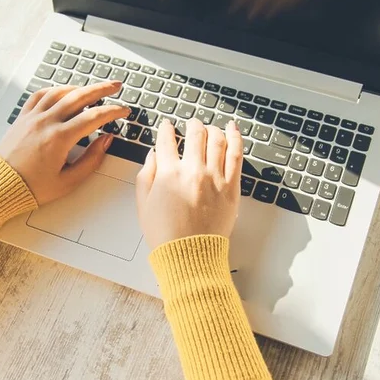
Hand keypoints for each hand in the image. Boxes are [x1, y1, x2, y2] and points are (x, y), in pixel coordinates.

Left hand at [0, 81, 129, 204]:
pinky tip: (63, 92)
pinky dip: (55, 90)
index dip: (113, 111)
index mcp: (59, 139)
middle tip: (115, 86)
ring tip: (92, 88)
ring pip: (60, 92)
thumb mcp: (68, 181)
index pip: (94, 117)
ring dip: (79, 87)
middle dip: (101, 89)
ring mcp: (32, 117)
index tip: (123, 110)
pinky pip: (40, 95)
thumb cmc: (31, 188)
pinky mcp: (22, 118)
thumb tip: (105, 141)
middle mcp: (46, 123)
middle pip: (79, 97)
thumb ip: (91, 160)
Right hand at [136, 118, 242, 248]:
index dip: (166, 129)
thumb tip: (153, 155)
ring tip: (210, 128)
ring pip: (217, 140)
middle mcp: (193, 171)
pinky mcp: (231, 187)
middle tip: (191, 123)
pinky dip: (235, 138)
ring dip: (212, 129)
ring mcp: (215, 177)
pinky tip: (233, 129)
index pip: (166, 140)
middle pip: (195, 134)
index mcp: (168, 173)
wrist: (190, 255)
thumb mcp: (143, 205)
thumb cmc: (165, 235)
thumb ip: (146, 175)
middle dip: (192, 124)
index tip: (167, 126)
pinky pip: (236, 155)